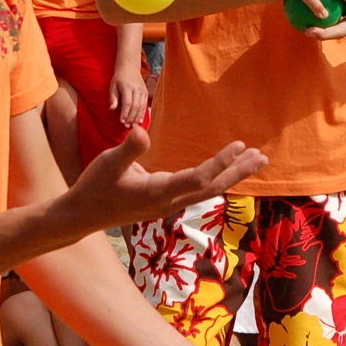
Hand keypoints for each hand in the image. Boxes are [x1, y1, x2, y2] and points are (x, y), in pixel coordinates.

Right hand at [57, 128, 267, 233]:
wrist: (83, 215)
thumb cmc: (94, 187)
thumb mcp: (107, 163)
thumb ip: (128, 149)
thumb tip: (141, 131)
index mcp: (158, 193)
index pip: (198, 179)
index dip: (220, 164)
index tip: (238, 146)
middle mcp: (169, 202)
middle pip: (212, 188)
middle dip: (238, 172)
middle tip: (262, 156)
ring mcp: (169, 204)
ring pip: (208, 190)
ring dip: (232, 175)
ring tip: (254, 161)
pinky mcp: (166, 202)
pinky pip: (199, 190)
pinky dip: (217, 178)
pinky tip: (227, 170)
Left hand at [110, 68, 148, 128]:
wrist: (129, 67)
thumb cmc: (119, 78)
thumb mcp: (113, 86)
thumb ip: (113, 98)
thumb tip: (112, 109)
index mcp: (127, 86)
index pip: (127, 103)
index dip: (125, 113)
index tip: (121, 121)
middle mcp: (137, 89)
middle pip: (135, 106)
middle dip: (131, 117)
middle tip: (127, 126)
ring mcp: (143, 90)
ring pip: (141, 107)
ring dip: (137, 117)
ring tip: (133, 125)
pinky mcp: (145, 92)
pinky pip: (145, 105)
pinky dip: (142, 113)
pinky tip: (140, 120)